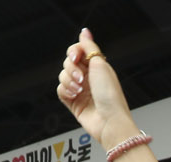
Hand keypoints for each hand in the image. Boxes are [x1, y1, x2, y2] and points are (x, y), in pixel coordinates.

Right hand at [57, 27, 137, 146]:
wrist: (109, 121)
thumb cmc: (110, 95)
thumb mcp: (100, 63)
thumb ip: (89, 46)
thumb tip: (84, 31)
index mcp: (96, 66)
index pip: (77, 51)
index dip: (73, 52)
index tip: (76, 57)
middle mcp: (88, 77)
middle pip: (68, 63)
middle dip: (71, 68)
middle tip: (81, 78)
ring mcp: (80, 90)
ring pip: (62, 76)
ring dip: (69, 81)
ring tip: (79, 89)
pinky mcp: (73, 102)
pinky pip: (60, 90)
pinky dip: (65, 91)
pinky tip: (74, 95)